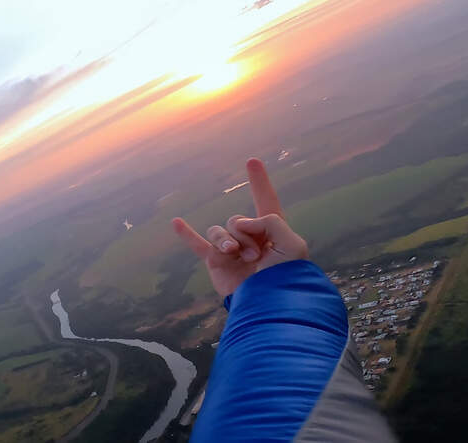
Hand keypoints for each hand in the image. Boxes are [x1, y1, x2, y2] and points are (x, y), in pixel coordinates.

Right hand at [171, 159, 307, 296]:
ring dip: (227, 241)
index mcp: (272, 233)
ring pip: (219, 231)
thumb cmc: (287, 278)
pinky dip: (187, 234)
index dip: (259, 182)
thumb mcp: (291, 244)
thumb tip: (240, 225)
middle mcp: (251, 240)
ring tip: (236, 256)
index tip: (252, 161)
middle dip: (244, 233)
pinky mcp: (216, 262)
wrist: (269, 306)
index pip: (265, 201)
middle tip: (257, 255)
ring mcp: (232, 251)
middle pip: (237, 220)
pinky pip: (198, 244)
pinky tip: (176, 222)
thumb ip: (269, 221)